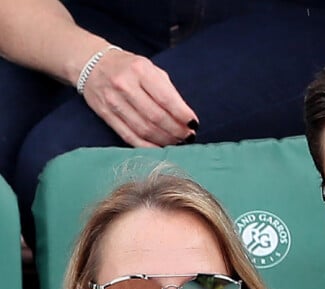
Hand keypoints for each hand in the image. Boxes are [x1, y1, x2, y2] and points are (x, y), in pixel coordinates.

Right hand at [82, 48, 197, 146]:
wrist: (91, 64)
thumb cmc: (129, 68)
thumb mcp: (150, 69)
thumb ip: (168, 91)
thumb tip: (186, 118)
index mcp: (140, 70)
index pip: (165, 98)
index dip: (182, 115)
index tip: (194, 124)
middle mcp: (125, 85)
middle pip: (156, 117)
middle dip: (176, 131)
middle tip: (188, 136)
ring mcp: (114, 102)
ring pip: (144, 130)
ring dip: (165, 140)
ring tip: (177, 142)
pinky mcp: (107, 117)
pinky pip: (130, 137)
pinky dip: (148, 146)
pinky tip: (160, 148)